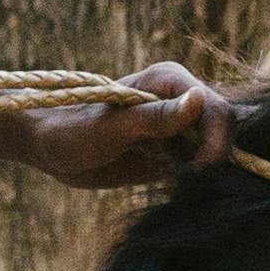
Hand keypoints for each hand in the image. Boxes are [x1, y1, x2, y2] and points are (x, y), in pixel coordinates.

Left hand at [0, 63, 229, 190]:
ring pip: (214, 148)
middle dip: (217, 154)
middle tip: (193, 181)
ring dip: (207, 170)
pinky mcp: (170, 154)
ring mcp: (177, 129)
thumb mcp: (112, 126)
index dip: (217, 136)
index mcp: (169, 81)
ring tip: (181, 185)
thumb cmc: (71, 128)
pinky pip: (197, 167)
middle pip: (222, 127)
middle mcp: (179, 101)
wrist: (47, 148)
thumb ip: (155, 116)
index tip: (203, 165)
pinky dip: (195, 180)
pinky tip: (176, 190)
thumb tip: (198, 100)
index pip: (214, 106)